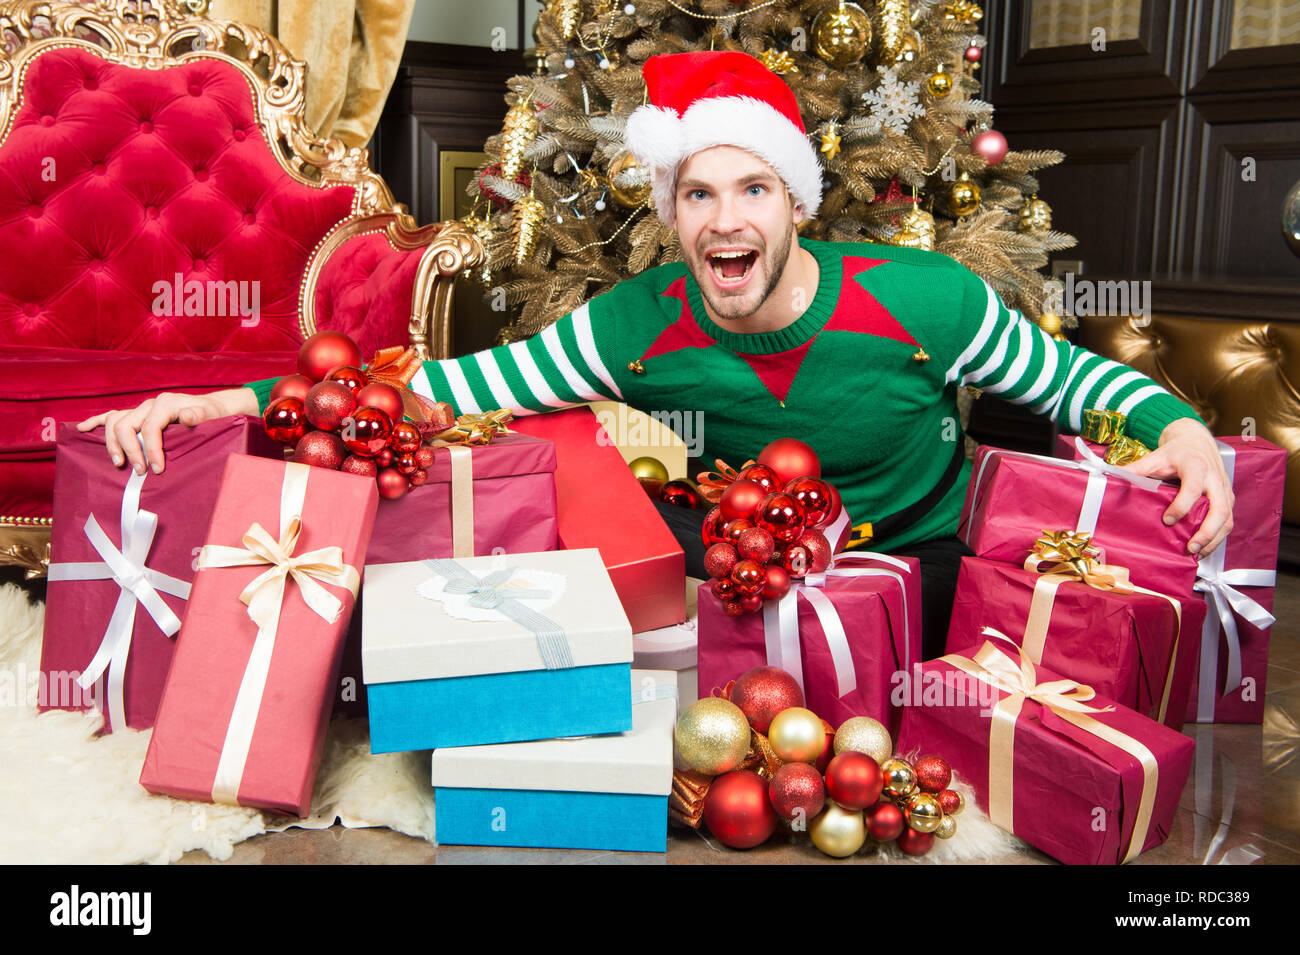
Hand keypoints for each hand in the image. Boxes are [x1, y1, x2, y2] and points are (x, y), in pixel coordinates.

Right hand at [76, 388, 258, 474]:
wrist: (212, 408)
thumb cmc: (212, 416)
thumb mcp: (210, 416)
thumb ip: (198, 415)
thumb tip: (188, 416)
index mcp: (165, 404)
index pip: (150, 427)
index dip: (151, 449)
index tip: (157, 470)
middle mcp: (149, 405)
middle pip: (126, 425)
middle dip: (131, 450)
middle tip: (140, 471)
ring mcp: (140, 409)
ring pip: (114, 422)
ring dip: (113, 443)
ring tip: (119, 463)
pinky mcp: (136, 414)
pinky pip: (111, 416)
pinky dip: (95, 422)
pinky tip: (82, 429)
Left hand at [1121, 417, 1232, 556]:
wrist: (1196, 441)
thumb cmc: (1176, 452)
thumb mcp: (1155, 457)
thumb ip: (1136, 469)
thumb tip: (1113, 478)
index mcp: (1196, 466)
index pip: (1194, 488)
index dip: (1182, 505)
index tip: (1168, 520)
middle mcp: (1215, 479)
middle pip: (1219, 509)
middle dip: (1207, 531)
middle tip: (1190, 547)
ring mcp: (1224, 490)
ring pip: (1227, 518)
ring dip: (1214, 539)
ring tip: (1196, 553)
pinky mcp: (1227, 499)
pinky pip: (1227, 520)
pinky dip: (1217, 537)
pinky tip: (1203, 548)